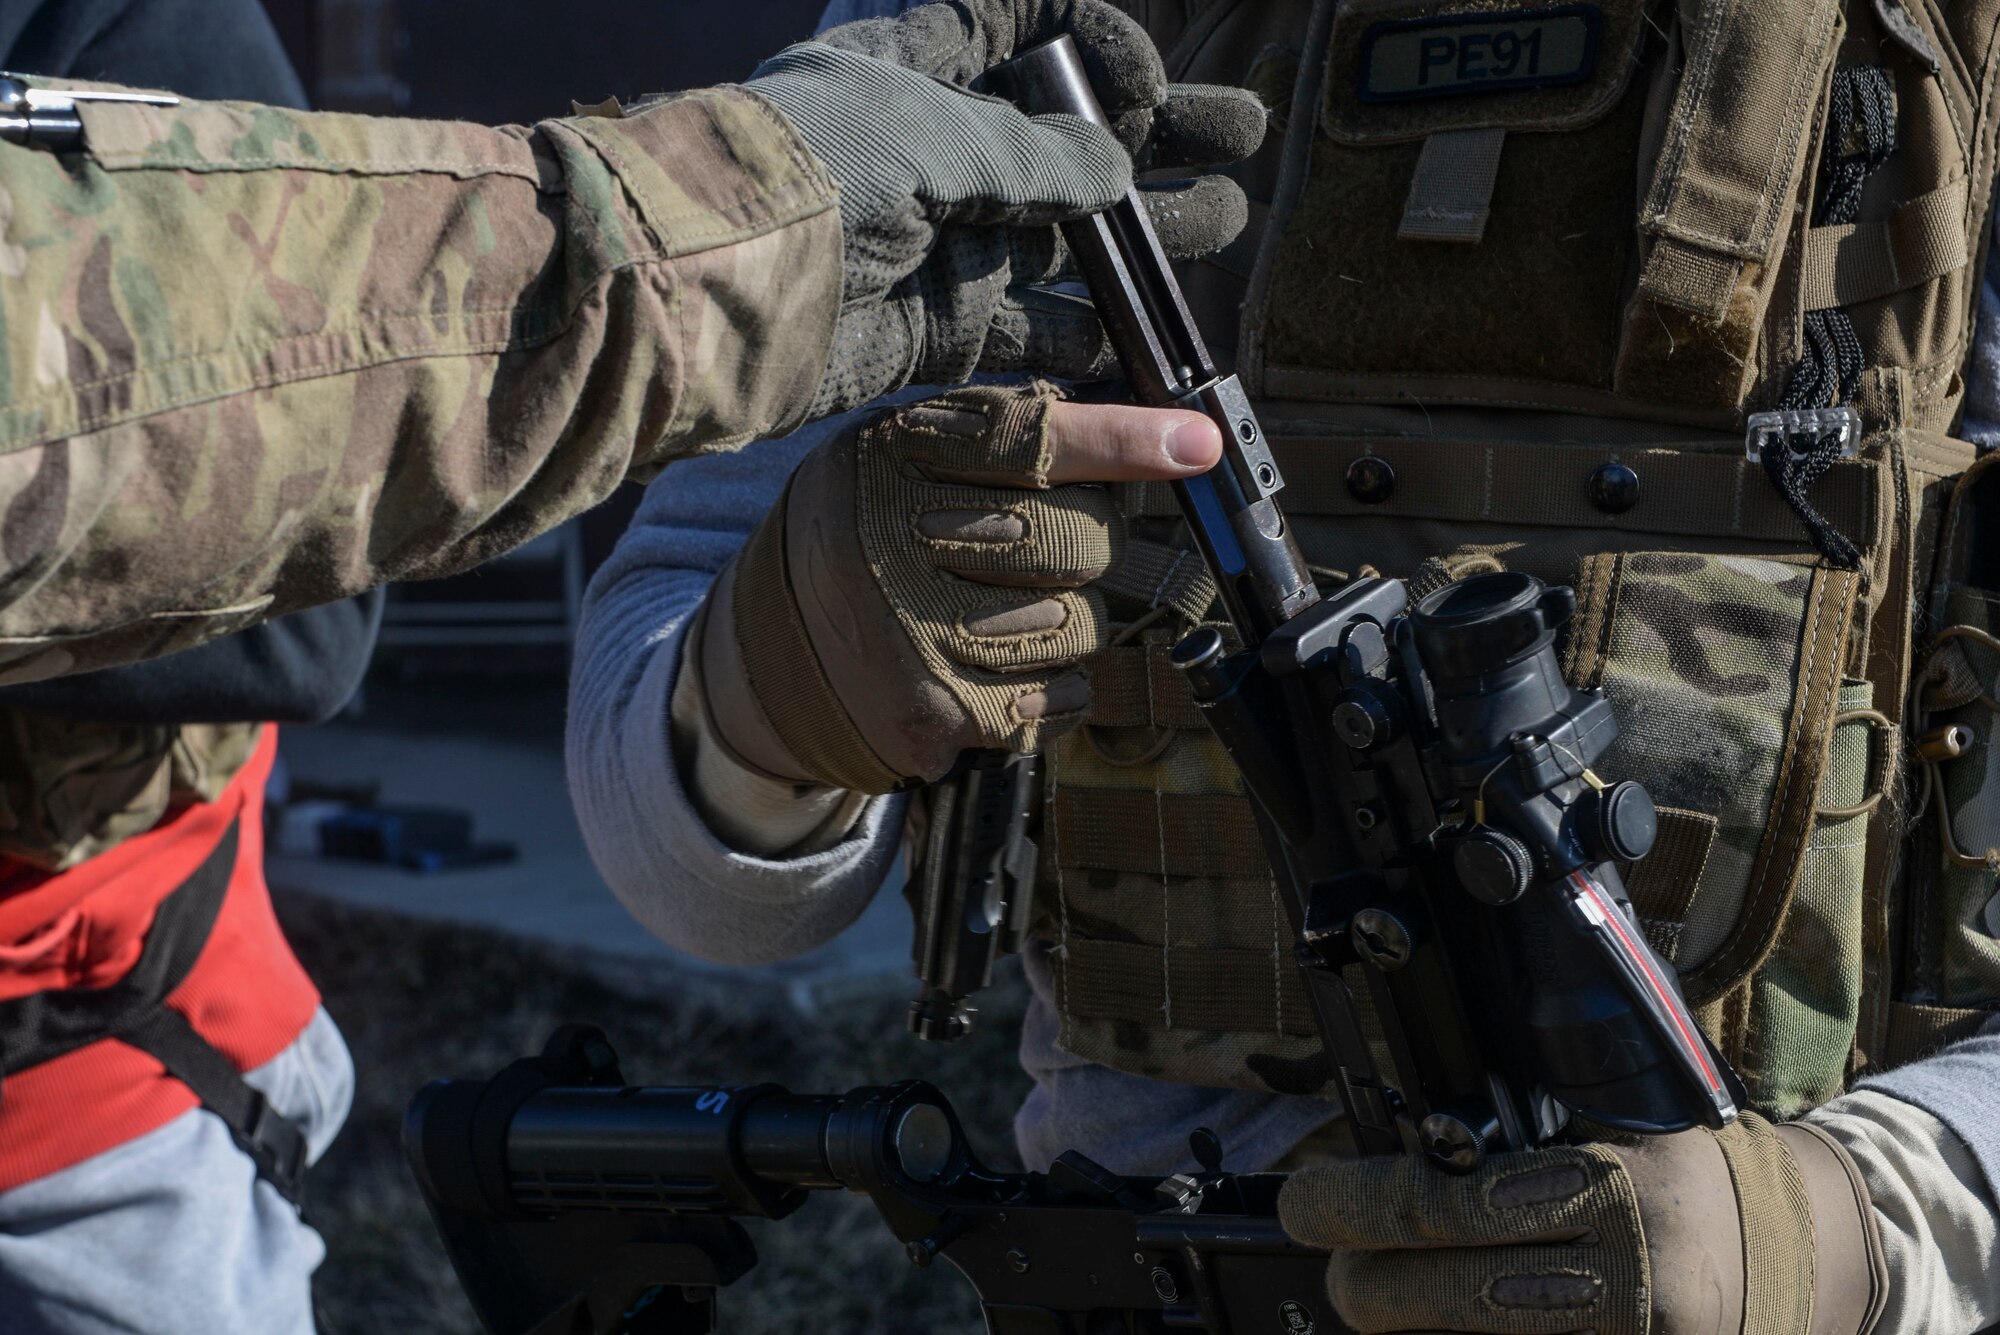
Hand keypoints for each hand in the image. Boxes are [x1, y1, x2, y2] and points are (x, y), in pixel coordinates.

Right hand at [690, 382, 1221, 791]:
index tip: (1198, 445)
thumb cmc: (862, 536)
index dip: (1126, 442)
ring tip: (1001, 610)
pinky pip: (1059, 699)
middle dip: (1091, 542)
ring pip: (1081, 625)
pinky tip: (1006, 664)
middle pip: (1077, 541)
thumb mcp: (896, 454)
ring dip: (1069, 620)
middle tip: (1049, 545)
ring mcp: (913, 638)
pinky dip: (1057, 685)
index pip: (1030, 442)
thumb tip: (1143, 433)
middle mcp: (895, 545)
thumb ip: (996, 435)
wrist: (766, 656)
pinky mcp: (934, 716)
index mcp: (890, 460)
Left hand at [747, 1, 1266, 416]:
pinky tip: (1154, 335)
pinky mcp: (931, 329)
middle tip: (1236, 140)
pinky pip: (1027, 331)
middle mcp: (928, 154)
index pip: (1020, 33)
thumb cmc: (802, 181)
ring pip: (1059, 240)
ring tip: (1219, 226)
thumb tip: (1115, 175)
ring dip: (1140, 239)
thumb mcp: (928, 136)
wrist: (705, 302)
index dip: (1097, 47)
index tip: (1149, 83)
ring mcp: (934, 244)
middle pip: (1061, 141)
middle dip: (1153, 140)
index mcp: (913, 72)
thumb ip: (1032, 156)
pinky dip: (1089, 337)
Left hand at [1277, 1114, 1886, 1334]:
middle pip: (1457, 1294)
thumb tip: (1401, 1158)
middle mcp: (1637, 1275)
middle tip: (1341, 1280)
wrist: (1822, 1247)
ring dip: (1422, 1333)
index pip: (1456, 1203)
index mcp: (1619, 1187)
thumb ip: (1526, 1152)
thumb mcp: (1621, 1129)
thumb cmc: (1699, 1173)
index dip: (1364, 1207)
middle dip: (1374, 1290)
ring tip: (1390, 1307)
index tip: (1310, 1207)